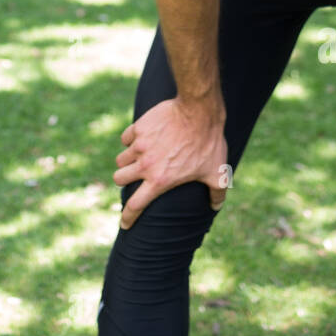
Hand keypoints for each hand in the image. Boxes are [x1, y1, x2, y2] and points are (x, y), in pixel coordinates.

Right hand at [114, 96, 228, 230]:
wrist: (198, 111)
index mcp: (160, 181)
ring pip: (121, 159)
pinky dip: (131, 140)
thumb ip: (217, 193)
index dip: (128, 217)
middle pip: (119, 179)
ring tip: (139, 157)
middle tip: (134, 177)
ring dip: (127, 161)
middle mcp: (145, 165)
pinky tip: (141, 138)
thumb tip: (216, 206)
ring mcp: (139, 145)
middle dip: (124, 180)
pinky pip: (126, 138)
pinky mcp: (138, 128)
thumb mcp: (216, 172)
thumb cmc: (208, 143)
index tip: (124, 225)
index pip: (136, 206)